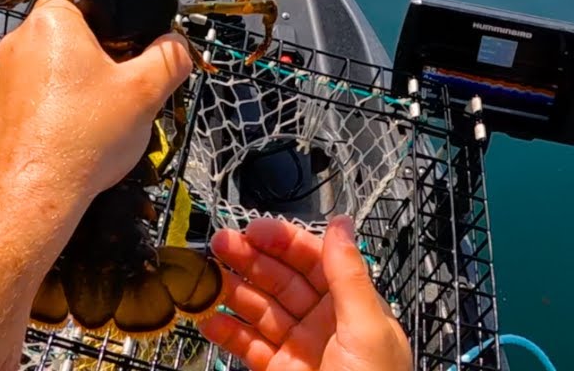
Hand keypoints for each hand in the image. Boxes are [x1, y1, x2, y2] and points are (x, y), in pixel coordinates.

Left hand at [0, 0, 192, 203]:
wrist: (36, 194)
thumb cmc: (85, 137)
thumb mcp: (145, 93)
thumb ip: (168, 59)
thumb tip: (177, 45)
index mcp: (50, 23)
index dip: (106, 21)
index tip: (124, 49)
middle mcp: (17, 42)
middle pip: (65, 35)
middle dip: (93, 56)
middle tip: (118, 86)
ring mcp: (2, 78)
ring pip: (48, 67)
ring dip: (72, 83)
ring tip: (98, 116)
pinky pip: (32, 96)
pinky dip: (52, 108)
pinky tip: (73, 134)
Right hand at [199, 215, 410, 370]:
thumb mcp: (367, 329)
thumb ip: (348, 275)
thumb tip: (343, 223)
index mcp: (352, 306)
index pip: (314, 260)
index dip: (283, 241)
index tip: (253, 230)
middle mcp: (325, 323)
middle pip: (282, 279)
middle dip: (250, 259)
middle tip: (219, 244)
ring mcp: (299, 349)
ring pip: (260, 309)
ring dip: (232, 291)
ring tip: (205, 278)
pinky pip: (248, 345)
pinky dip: (227, 332)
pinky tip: (209, 319)